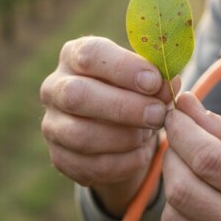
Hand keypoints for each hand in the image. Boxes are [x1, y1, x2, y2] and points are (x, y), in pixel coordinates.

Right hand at [40, 36, 175, 215]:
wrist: (118, 129)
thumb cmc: (132, 91)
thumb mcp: (144, 78)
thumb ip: (156, 79)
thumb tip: (168, 85)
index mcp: (74, 56)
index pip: (90, 54)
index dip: (123, 68)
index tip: (155, 82)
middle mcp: (54, 87)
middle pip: (77, 95)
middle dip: (122, 107)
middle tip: (157, 114)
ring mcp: (52, 124)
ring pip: (81, 135)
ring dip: (122, 138)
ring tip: (148, 135)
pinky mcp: (59, 157)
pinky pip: (88, 166)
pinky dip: (120, 164)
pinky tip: (139, 155)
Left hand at [161, 92, 220, 220]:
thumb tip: (187, 106)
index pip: (208, 159)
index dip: (183, 131)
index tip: (176, 114)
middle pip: (183, 188)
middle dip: (173, 155)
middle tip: (181, 141)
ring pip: (173, 217)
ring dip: (173, 185)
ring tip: (192, 172)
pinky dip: (179, 215)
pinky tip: (199, 202)